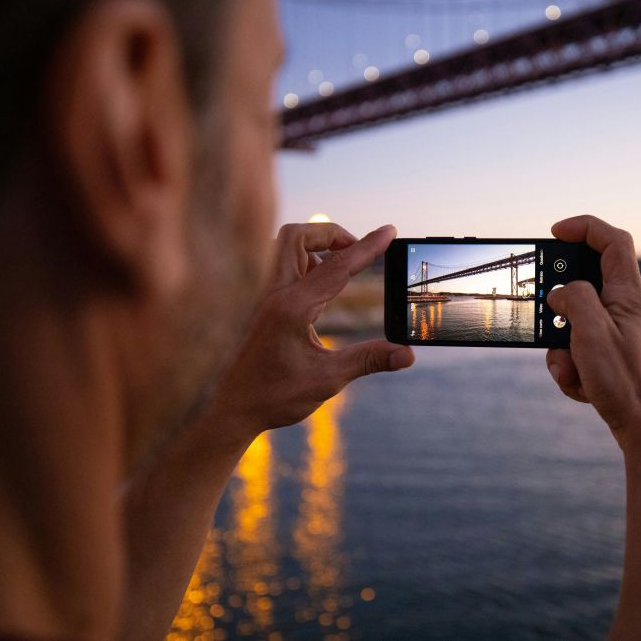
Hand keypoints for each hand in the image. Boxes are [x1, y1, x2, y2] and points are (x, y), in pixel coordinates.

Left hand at [211, 222, 413, 436]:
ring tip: (343, 268)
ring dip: (317, 247)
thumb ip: (369, 360)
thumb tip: (407, 354)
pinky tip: (323, 290)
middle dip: (331, 234)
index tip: (390, 231)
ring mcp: (265, 297)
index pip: (337, 266)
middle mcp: (275, 295)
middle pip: (298, 236)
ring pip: (286, 247)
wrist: (233, 410)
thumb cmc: (275, 396)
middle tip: (358, 250)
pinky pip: (285, 267)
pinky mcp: (264, 305)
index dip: (368, 247)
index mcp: (292, 308)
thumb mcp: (328, 380)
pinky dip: (307, 264)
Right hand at [545, 215, 640, 447]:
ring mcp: (617, 333)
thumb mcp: (592, 332)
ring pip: (574, 324)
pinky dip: (572, 369)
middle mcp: (624, 309)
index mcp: (626, 294)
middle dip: (559, 305)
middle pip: (583, 284)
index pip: (611, 241)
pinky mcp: (610, 357)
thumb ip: (573, 299)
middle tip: (548, 318)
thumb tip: (560, 294)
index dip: (584, 228)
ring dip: (562, 347)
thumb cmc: (627, 381)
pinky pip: (578, 351)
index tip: (555, 232)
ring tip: (572, 370)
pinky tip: (583, 388)